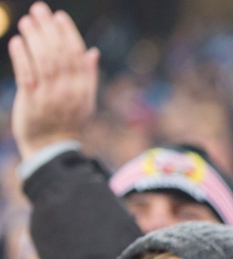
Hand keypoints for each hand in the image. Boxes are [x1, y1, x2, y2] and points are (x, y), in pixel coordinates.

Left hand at [8, 3, 99, 159]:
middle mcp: (69, 91)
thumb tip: (92, 52)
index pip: (77, 55)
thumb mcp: (84, 100)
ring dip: (34, 38)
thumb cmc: (67, 121)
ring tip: (26, 22)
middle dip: (48, 29)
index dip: (68, 33)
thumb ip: (88, 76)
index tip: (58, 16)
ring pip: (44, 61)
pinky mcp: (32, 101)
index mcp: (83, 89)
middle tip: (39, 10)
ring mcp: (50, 96)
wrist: (52, 148)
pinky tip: (17, 42)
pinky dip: (22, 57)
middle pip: (60, 54)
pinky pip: (27, 75)